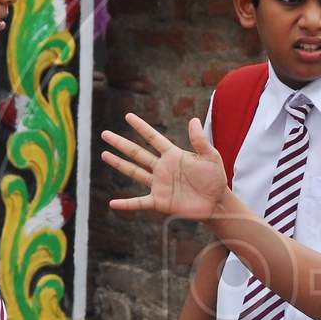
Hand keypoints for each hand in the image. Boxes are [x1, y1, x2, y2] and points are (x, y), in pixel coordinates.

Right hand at [101, 114, 228, 219]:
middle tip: (105, 133)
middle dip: (121, 143)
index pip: (153, 138)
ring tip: (104, 154)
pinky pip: (139, 202)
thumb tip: (193, 120)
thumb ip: (200, 141)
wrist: (217, 202)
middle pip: (137, 153)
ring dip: (119, 164)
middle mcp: (162, 168)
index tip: (128, 116)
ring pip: (134, 172)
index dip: (141, 127)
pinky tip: (113, 203)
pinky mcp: (160, 201)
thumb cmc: (215, 178)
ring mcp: (159, 185)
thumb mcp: (210, 157)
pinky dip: (126, 203)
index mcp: (173, 155)